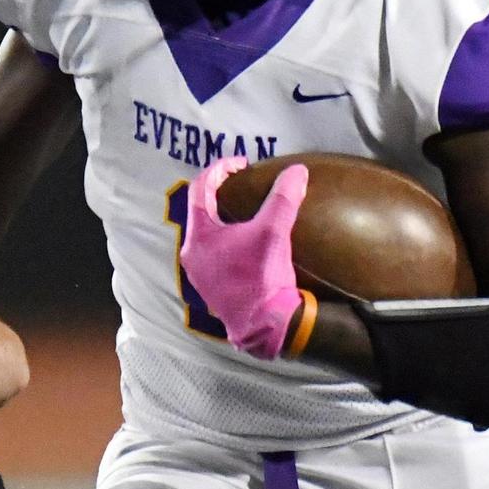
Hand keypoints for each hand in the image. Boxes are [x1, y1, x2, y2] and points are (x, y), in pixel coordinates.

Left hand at [180, 156, 307, 360]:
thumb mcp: (273, 232)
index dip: (219, 169)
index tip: (241, 164)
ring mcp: (199, 273)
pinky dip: (225, 238)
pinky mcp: (211, 286)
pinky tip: (246, 239)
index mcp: (200, 236)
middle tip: (242, 182)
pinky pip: (213, 252)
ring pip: (206, 233)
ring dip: (222, 216)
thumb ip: (283, 198)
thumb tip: (296, 171)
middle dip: (219, 191)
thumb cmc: (263, 277)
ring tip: (244, 208)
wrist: (265, 325)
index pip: (200, 188)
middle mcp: (192, 253)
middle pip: (200, 210)